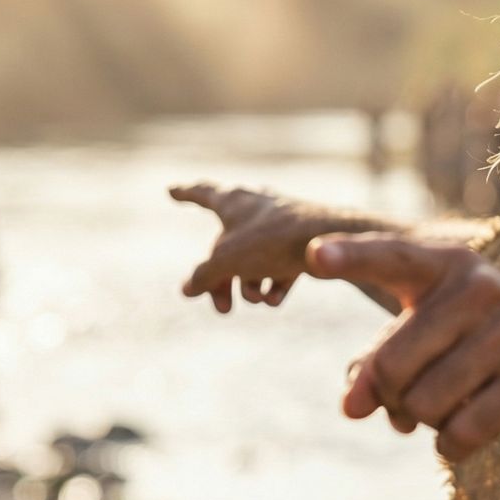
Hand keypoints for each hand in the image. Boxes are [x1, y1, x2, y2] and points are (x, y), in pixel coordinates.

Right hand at [171, 182, 322, 312]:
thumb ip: (204, 276)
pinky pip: (279, 266)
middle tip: (223, 309)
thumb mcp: (227, 261)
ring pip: (252, 260)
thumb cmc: (272, 241)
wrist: (328, 241)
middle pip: (226, 247)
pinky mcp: (301, 243)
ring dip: (249, 286)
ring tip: (256, 300)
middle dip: (222, 281)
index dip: (185, 194)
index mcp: (233, 201)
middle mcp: (256, 209)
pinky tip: (275, 299)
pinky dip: (274, 284)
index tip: (171, 190)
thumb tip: (187, 289)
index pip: (202, 193)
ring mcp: (279, 226)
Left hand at [307, 233, 499, 461]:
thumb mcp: (442, 334)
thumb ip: (385, 358)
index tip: (313, 256)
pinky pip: (458, 434)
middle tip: (406, 408)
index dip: (350, 258)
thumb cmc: (496, 344)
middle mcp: (478, 290)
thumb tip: (350, 406)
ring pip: (421, 405)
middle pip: (389, 366)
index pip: (391, 256)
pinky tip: (471, 432)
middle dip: (390, 398)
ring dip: (427, 424)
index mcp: (449, 266)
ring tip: (455, 408)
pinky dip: (452, 447)